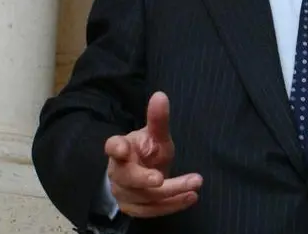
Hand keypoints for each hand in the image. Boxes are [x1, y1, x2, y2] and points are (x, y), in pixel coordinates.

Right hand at [104, 91, 202, 217]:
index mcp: (120, 150)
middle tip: (162, 178)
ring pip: (145, 197)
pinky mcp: (135, 208)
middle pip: (128, 178)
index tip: (122, 149)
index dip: (116, 148)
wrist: (142, 174)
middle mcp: (118, 173)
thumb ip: (157, 119)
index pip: (112, 147)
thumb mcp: (155, 135)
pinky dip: (173, 205)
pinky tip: (191, 197)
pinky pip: (153, 211)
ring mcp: (124, 193)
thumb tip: (161, 95)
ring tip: (194, 185)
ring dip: (171, 193)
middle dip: (145, 179)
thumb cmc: (147, 152)